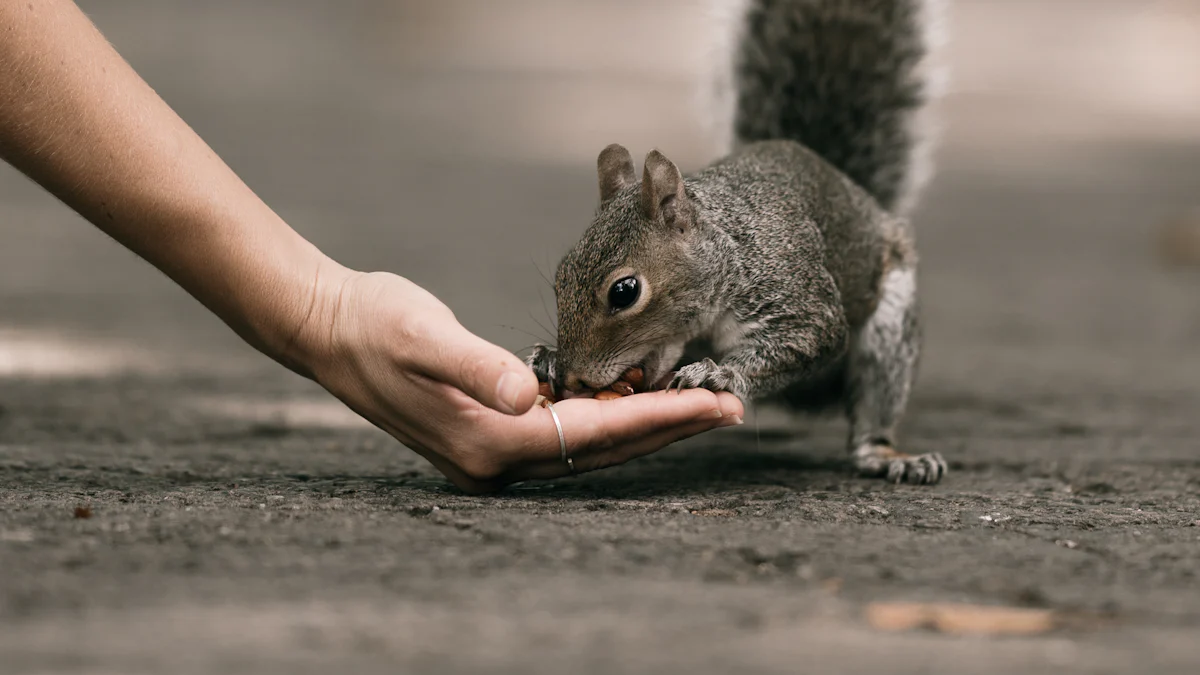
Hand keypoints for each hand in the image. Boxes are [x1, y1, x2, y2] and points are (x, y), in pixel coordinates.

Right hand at [292, 269, 744, 492]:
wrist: (328, 329)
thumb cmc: (374, 325)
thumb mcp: (422, 337)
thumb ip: (476, 365)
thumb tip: (526, 393)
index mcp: (488, 441)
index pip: (595, 432)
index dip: (660, 414)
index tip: (717, 401)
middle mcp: (496, 458)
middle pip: (605, 446)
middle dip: (671, 424)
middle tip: (733, 404)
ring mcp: (494, 448)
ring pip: (592, 441)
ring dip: (647, 420)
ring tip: (702, 400)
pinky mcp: (493, 429)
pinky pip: (568, 429)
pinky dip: (609, 413)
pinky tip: (637, 391)